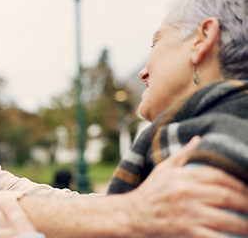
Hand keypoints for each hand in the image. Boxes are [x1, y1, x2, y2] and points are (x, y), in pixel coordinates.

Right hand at [126, 136, 247, 236]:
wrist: (131, 214)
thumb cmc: (149, 191)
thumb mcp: (163, 168)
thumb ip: (183, 154)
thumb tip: (199, 139)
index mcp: (184, 176)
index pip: (220, 176)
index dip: (239, 183)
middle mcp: (188, 192)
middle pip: (227, 196)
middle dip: (246, 203)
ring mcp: (188, 212)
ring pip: (225, 218)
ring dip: (244, 224)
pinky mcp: (186, 230)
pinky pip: (213, 235)